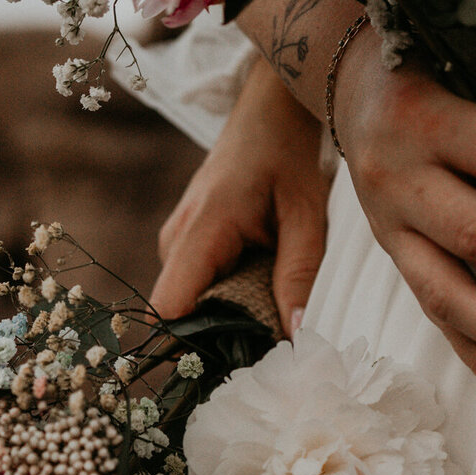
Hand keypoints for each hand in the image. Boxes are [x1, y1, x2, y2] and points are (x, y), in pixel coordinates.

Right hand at [151, 59, 329, 336]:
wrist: (268, 111)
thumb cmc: (288, 157)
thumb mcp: (306, 216)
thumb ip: (299, 275)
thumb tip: (294, 336)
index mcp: (201, 230)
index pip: (169, 308)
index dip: (194, 344)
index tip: (236, 363)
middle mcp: (175, 239)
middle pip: (181, 314)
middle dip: (220, 335)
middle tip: (270, 345)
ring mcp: (175, 240)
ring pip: (190, 301)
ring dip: (226, 313)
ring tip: (271, 310)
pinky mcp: (184, 241)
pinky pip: (197, 284)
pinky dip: (226, 295)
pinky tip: (260, 287)